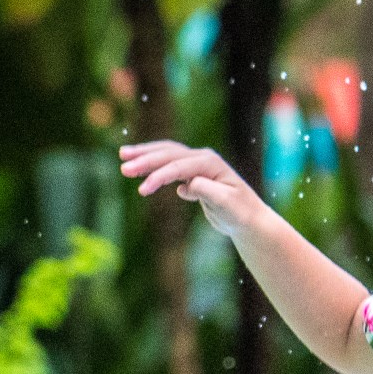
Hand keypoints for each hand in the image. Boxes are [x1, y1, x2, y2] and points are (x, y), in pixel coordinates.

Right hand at [119, 141, 265, 237]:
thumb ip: (208, 192)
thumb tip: (187, 185)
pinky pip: (169, 166)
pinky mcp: (193, 174)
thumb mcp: (226, 204)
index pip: (179, 167)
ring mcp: (197, 164)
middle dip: (145, 160)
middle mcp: (203, 158)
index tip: (142, 190)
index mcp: (210, 163)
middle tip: (124, 167)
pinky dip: (154, 166)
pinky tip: (141, 171)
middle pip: (169, 154)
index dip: (159, 176)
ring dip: (145, 156)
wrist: (249, 219)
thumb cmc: (240, 212)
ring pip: (167, 155)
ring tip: (123, 156)